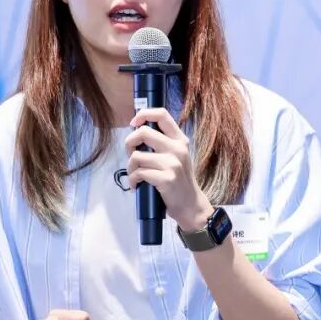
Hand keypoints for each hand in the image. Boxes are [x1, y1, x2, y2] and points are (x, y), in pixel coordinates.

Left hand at [124, 107, 212, 230]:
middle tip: (131, 155)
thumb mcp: (177, 156)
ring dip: (130, 167)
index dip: (143, 114)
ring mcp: (172, 164)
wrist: (190, 205)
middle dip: (130, 143)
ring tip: (135, 176)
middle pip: (143, 132)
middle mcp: (177, 148)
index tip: (134, 124)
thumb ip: (162, 143)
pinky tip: (137, 185)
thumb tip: (137, 133)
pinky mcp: (166, 179)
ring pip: (137, 156)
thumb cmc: (178, 180)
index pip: (161, 114)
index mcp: (180, 140)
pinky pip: (139, 173)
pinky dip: (133, 180)